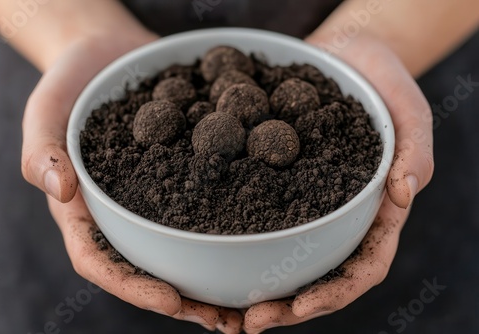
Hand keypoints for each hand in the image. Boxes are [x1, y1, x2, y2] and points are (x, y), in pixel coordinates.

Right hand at [21, 34, 241, 332]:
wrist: (107, 53)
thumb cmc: (69, 82)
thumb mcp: (46, 111)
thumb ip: (43, 151)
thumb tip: (60, 189)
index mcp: (87, 212)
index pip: (103, 262)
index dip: (136, 287)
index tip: (174, 302)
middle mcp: (125, 214)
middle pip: (151, 267)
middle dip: (187, 300)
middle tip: (227, 321)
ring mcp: (157, 197)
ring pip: (185, 247)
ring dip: (216, 277)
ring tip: (253, 300)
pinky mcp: (186, 175)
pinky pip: (209, 204)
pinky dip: (233, 225)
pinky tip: (265, 236)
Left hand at [243, 35, 433, 332]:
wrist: (346, 55)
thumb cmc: (383, 81)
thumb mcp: (408, 110)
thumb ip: (414, 150)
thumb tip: (403, 194)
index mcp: (375, 213)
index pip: (361, 268)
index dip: (332, 294)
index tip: (297, 308)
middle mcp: (339, 217)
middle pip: (319, 276)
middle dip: (289, 306)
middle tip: (249, 322)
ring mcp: (308, 204)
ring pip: (288, 259)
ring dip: (260, 287)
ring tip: (225, 308)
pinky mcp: (280, 183)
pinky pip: (261, 218)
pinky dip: (243, 243)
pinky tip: (215, 252)